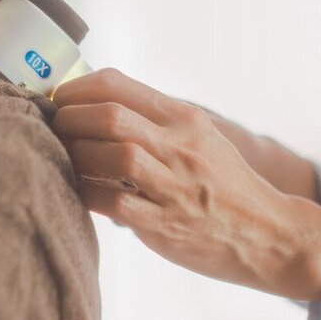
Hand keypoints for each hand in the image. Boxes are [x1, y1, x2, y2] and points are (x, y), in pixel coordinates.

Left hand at [52, 68, 320, 302]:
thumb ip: (155, 120)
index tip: (60, 98)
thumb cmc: (224, 183)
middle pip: (110, 117)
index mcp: (184, 119)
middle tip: (54, 127)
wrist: (267, 234)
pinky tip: (78, 190)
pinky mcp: (165, 225)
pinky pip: (114, 203)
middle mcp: (180, 147)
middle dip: (69, 119)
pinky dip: (88, 193)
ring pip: (112, 156)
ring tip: (63, 157)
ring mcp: (174, 187)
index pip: (118, 85)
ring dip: (76, 155)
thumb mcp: (200, 136)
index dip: (77, 89)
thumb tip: (95, 105)